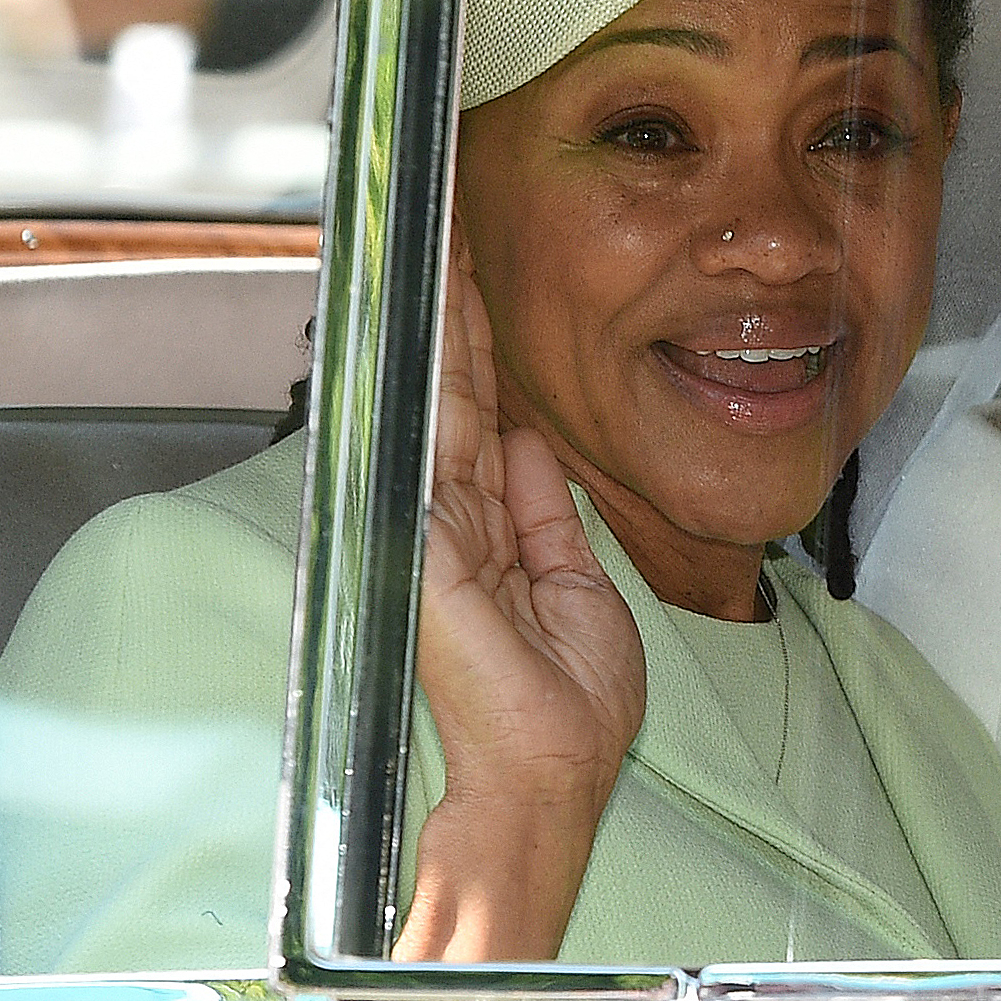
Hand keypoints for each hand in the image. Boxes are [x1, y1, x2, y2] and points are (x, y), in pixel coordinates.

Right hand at [395, 244, 644, 961]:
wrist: (550, 768)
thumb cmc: (569, 703)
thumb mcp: (576, 585)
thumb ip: (549, 512)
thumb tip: (533, 444)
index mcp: (493, 535)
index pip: (486, 424)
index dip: (483, 356)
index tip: (478, 290)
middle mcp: (452, 521)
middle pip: (456, 396)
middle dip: (453, 315)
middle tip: (445, 232)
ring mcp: (431, 526)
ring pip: (441, 401)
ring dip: (441, 324)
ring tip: (436, 246)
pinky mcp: (423, 540)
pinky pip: (432, 441)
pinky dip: (432, 381)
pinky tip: (428, 326)